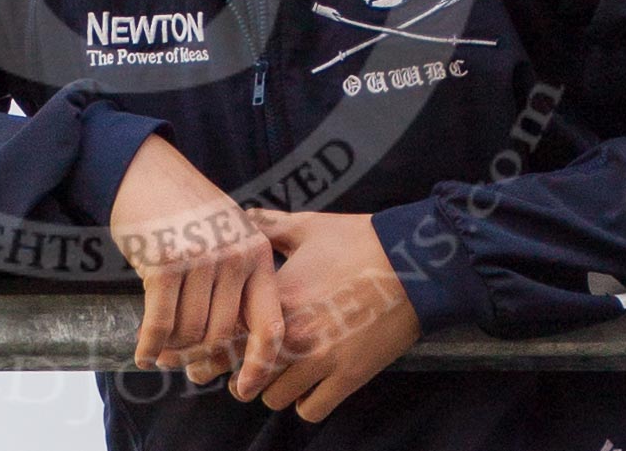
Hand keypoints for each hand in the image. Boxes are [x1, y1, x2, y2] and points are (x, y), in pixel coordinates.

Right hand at [108, 135, 285, 383]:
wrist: (143, 169)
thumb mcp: (229, 231)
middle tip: (184, 367)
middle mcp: (233, 256)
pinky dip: (149, 345)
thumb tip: (234, 344)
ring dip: (172, 349)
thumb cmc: (185, 205)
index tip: (246, 389)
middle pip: (222, 335)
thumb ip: (239, 278)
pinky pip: (159, 324)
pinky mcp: (164, 263)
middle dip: (201, 358)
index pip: (270, 323)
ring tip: (161, 352)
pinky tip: (143, 354)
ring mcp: (199, 259)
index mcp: (256, 252)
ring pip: (190, 332)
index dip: (261, 363)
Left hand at [231, 209, 421, 422]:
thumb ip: (268, 225)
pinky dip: (306, 403)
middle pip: (243, 376)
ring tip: (280, 376)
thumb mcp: (308, 226)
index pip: (225, 336)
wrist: (414, 262)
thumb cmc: (360, 240)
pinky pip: (311, 410)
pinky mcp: (348, 376)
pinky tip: (309, 387)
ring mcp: (320, 358)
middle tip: (246, 369)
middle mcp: (291, 332)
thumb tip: (243, 214)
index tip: (211, 351)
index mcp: (275, 296)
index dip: (212, 347)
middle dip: (240, 375)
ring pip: (274, 398)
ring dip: (273, 389)